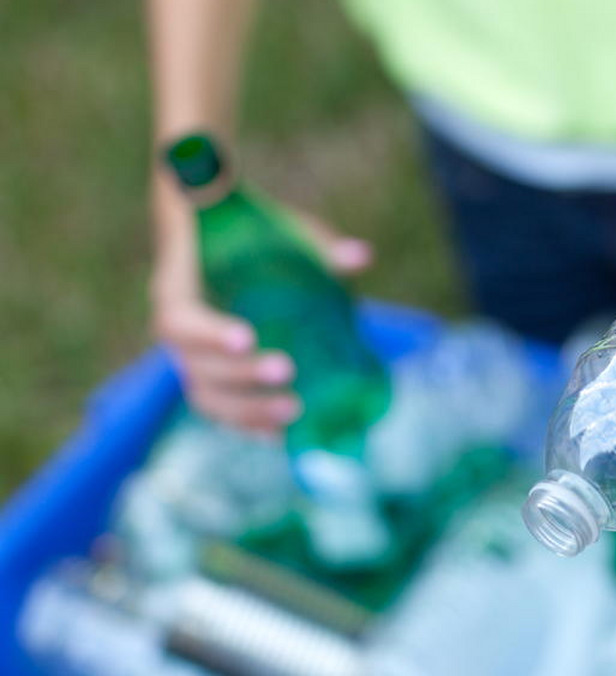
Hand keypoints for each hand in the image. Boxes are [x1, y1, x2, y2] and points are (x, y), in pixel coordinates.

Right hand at [151, 178, 372, 432]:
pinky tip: (281, 436)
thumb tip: (360, 257)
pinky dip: (248, 425)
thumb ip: (315, 241)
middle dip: (240, 376)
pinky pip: (221, 408)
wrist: (226, 239)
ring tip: (293, 410)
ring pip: (206, 395)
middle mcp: (179, 331)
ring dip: (246, 410)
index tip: (247, 338)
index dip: (208, 333)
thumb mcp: (282, 228)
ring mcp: (193, 358)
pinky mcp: (213, 376)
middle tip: (287, 371)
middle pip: (195, 366)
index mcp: (179, 290)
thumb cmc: (251, 231)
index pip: (180, 319)